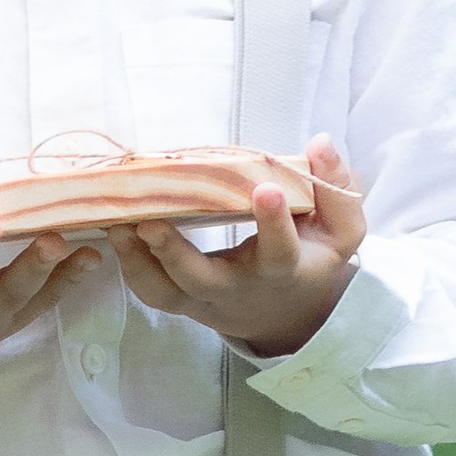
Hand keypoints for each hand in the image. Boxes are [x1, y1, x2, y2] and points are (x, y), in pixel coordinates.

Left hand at [105, 137, 365, 358]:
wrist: (284, 312)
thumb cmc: (310, 258)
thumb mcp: (340, 231)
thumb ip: (336, 188)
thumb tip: (321, 142)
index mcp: (282, 270)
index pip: (280, 250)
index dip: (274, 222)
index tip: (266, 188)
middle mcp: (238, 288)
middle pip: (204, 280)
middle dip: (176, 254)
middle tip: (150, 221)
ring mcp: (203, 298)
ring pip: (164, 291)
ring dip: (137, 261)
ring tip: (117, 223)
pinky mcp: (179, 300)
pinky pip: (148, 291)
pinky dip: (128, 265)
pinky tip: (115, 229)